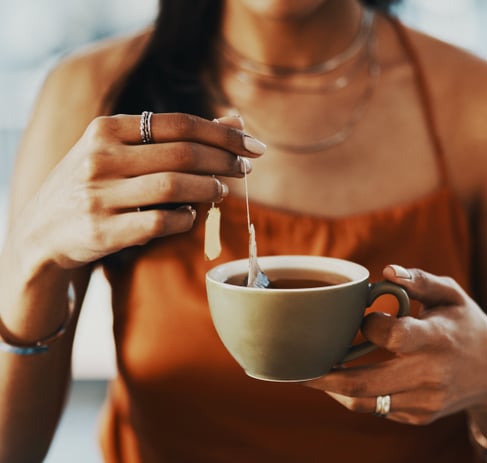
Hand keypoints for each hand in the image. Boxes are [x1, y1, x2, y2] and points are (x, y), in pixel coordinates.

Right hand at [14, 113, 265, 269]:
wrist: (41, 231)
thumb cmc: (96, 184)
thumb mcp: (123, 150)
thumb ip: (176, 136)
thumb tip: (236, 121)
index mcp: (105, 129)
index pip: (179, 124)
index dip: (223, 134)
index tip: (254, 146)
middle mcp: (99, 158)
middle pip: (183, 154)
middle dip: (225, 161)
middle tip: (246, 169)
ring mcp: (99, 196)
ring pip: (175, 187)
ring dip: (210, 189)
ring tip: (222, 191)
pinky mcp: (103, 231)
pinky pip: (162, 222)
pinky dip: (188, 219)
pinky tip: (194, 215)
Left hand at [305, 265, 486, 424]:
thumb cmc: (467, 323)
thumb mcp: (451, 294)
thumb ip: (419, 280)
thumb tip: (386, 273)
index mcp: (438, 339)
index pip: (390, 336)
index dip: (369, 326)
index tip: (366, 317)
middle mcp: (431, 374)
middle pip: (366, 382)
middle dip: (325, 377)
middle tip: (300, 367)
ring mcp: (426, 401)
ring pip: (367, 402)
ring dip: (335, 391)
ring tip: (314, 375)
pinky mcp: (420, 416)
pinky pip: (379, 410)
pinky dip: (359, 396)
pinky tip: (348, 380)